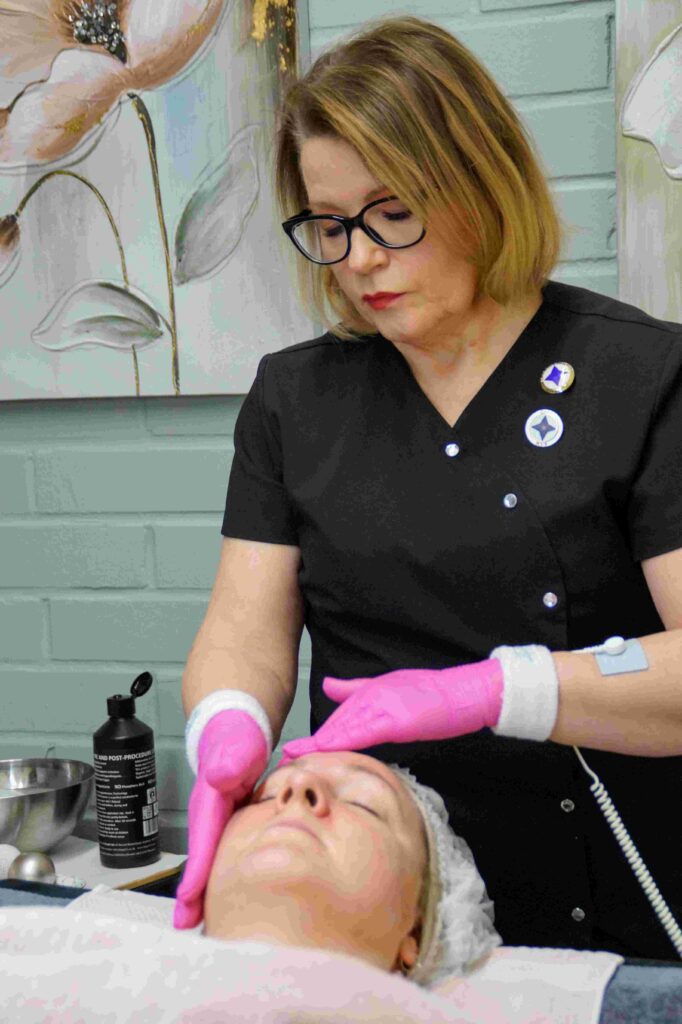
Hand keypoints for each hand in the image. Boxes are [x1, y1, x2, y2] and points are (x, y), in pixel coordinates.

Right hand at [173, 710, 268, 928]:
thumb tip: (221, 777)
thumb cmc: (237, 736)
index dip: (198, 874)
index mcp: (210, 802)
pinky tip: (228, 897)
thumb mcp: (236, 743)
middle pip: (204, 860)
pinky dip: (224, 876)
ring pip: (214, 860)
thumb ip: (230, 759)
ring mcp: (219, 821)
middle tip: (190, 929)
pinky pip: (225, 853)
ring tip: (201, 924)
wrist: (238, 729)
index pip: (203, 842)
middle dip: (195, 895)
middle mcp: (210, 816)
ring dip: (207, 891)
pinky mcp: (231, 824)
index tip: (188, 906)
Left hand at [280, 660, 503, 760]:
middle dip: (311, 744)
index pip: (338, 720)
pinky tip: (329, 748)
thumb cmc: (432, 694)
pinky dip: (346, 739)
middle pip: (336, 725)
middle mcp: (372, 699)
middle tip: (284, 759)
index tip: (292, 751)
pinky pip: (367, 730)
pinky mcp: (398, 718)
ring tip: (296, 757)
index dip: (315, 737)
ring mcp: (385, 707)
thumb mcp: (388, 687)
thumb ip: (356, 689)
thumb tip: (327, 686)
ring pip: (347, 727)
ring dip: (321, 744)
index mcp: (370, 695)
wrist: (464, 693)